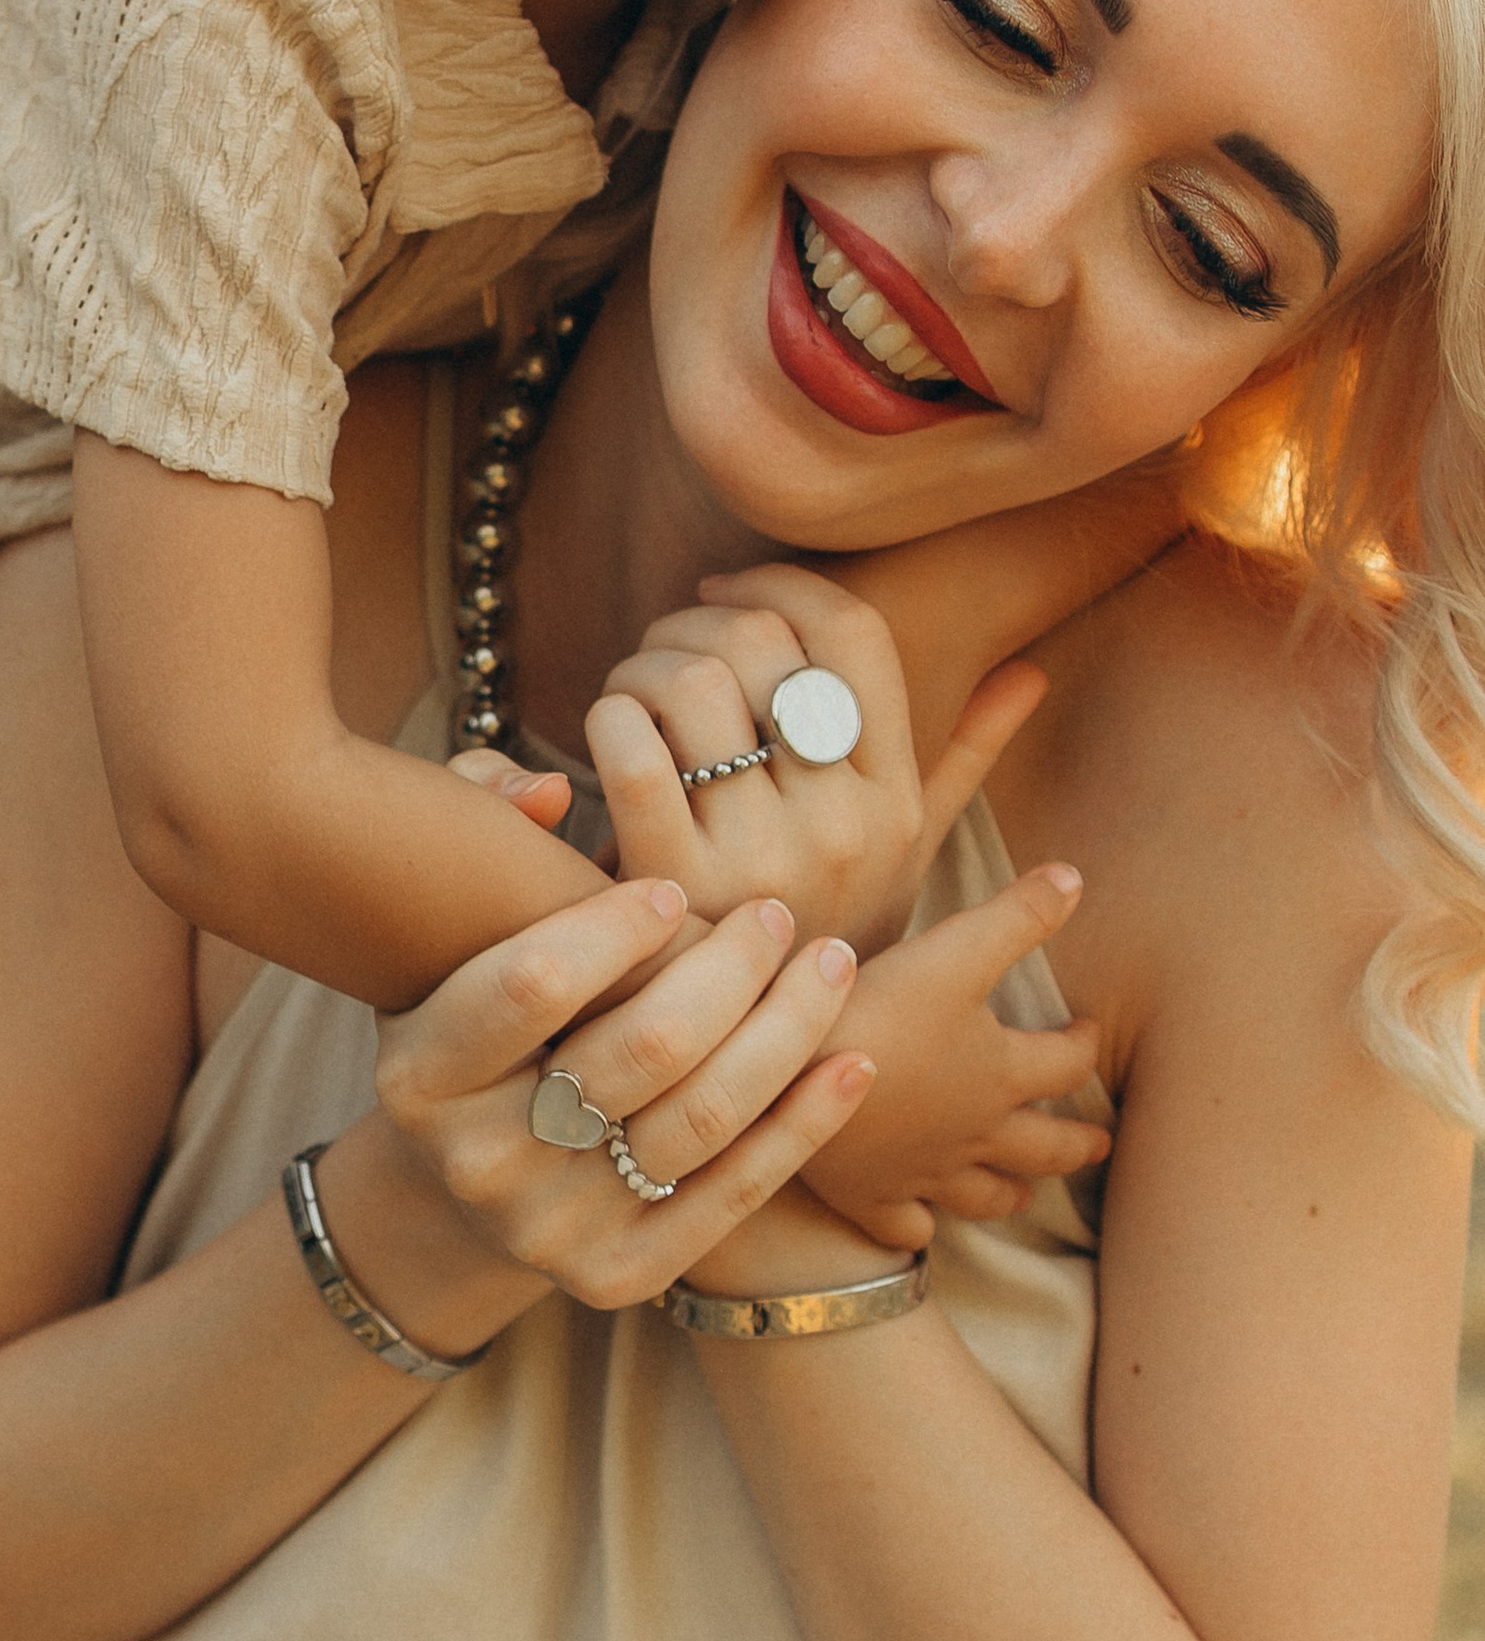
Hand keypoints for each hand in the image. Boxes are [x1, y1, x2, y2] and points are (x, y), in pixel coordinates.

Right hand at [352, 878, 873, 1320]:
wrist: (464, 1191)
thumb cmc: (475, 1030)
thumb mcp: (449, 945)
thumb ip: (478, 839)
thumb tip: (540, 787)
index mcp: (417, 1075)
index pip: (530, 985)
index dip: (613, 927)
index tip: (677, 888)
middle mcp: (475, 1164)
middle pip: (638, 1050)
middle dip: (728, 969)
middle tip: (777, 914)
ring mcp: (547, 1232)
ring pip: (702, 1117)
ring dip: (785, 1030)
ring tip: (831, 963)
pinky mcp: (620, 1278)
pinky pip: (734, 1192)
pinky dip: (805, 1122)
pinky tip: (853, 1057)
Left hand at [590, 563, 1047, 952]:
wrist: (745, 1055)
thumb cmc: (821, 928)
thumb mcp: (907, 851)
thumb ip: (965, 757)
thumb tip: (1030, 671)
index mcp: (893, 799)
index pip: (852, 634)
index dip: (781, 585)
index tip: (729, 592)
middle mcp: (840, 825)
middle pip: (762, 646)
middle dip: (694, 624)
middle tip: (666, 648)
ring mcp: (760, 856)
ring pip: (692, 684)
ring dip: (645, 667)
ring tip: (635, 693)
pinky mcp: (673, 882)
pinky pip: (632, 749)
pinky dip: (610, 716)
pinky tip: (610, 731)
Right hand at [801, 862, 1110, 1245]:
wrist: (790, 1074)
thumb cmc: (877, 1009)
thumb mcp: (955, 949)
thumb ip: (1018, 916)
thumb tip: (1075, 878)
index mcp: (1001, 1076)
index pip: (1065, 1064)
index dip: (1083, 1045)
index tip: (1089, 1031)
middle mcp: (974, 1135)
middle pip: (1043, 1148)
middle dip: (1074, 1143)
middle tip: (1098, 1145)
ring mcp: (922, 1173)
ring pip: (981, 1195)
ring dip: (1007, 1194)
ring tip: (1023, 1196)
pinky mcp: (869, 1196)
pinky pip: (901, 1225)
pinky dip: (915, 1228)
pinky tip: (919, 1229)